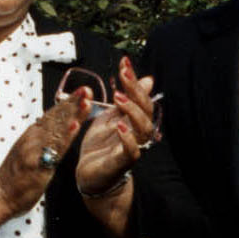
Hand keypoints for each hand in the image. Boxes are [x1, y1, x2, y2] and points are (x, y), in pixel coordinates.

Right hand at [0, 98, 82, 219]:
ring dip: (72, 114)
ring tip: (86, 102)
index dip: (68, 102)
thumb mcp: (29, 152)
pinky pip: (53, 149)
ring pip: (56, 129)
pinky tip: (75, 126)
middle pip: (56, 117)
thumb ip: (41, 140)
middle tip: (86, 90)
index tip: (82, 92)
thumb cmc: (16, 176)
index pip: (53, 115)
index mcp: (33, 135)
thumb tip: (53, 130)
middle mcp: (33, 138)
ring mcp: (35, 150)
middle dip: (72, 102)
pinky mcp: (37, 164)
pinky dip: (65, 136)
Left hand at [73, 57, 158, 196]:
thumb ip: (127, 99)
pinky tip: (120, 127)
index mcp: (134, 120)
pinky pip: (131, 152)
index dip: (134, 80)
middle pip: (146, 111)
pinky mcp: (121, 163)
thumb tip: (148, 79)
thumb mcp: (111, 116)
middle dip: (136, 91)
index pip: (140, 97)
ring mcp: (132, 148)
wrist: (90, 176)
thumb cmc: (101, 146)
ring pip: (144, 130)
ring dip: (133, 112)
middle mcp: (137, 133)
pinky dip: (128, 139)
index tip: (124, 61)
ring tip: (120, 98)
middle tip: (123, 75)